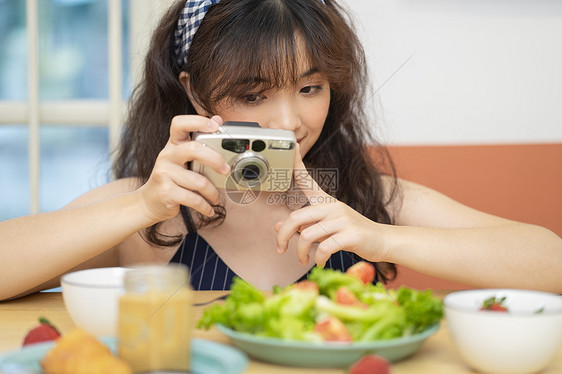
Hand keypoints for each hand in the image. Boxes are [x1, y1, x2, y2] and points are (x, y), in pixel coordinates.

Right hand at [137, 115, 229, 222]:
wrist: (149, 202)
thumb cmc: (171, 178)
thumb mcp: (183, 158)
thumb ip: (200, 142)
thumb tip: (218, 119)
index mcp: (173, 145)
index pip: (179, 124)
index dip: (198, 121)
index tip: (216, 126)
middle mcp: (167, 156)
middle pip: (193, 149)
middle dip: (215, 159)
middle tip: (225, 170)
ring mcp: (165, 174)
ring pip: (198, 181)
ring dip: (212, 192)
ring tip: (216, 197)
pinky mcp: (166, 192)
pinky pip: (193, 199)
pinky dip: (205, 206)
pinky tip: (209, 209)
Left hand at [274, 145, 386, 266]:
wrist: (382, 241)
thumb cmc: (351, 234)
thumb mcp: (325, 228)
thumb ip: (303, 226)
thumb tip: (277, 227)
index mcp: (326, 202)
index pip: (307, 180)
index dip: (298, 164)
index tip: (293, 147)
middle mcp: (332, 207)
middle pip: (296, 217)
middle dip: (283, 236)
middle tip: (281, 249)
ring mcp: (342, 220)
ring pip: (307, 236)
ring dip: (300, 253)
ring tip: (303, 260)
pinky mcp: (351, 235)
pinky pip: (324, 248)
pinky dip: (318, 259)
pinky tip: (320, 263)